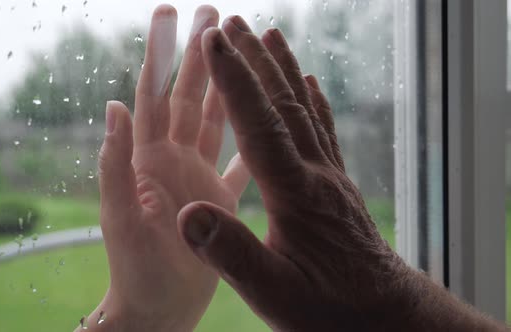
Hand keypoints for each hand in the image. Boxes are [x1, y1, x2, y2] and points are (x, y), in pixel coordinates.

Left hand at [79, 6, 248, 331]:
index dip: (161, 52)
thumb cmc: (134, 268)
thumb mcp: (121, 216)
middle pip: (188, 96)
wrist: (156, 306)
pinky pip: (236, 162)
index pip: (154, 94)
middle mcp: (173, 160)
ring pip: (213, 121)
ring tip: (237, 55)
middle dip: (199, 54)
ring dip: (225, 88)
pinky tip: (263, 123)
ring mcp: (196, 177)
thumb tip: (114, 104)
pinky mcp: (216, 198)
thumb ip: (116, 163)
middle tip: (213, 13)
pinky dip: (248, 141)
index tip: (170, 14)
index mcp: (149, 158)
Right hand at [177, 16, 414, 330]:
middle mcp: (317, 174)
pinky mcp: (338, 185)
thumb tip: (188, 215)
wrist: (385, 317)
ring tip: (270, 36)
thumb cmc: (329, 309)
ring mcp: (331, 176)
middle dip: (255, 61)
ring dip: (284, 70)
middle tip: (233, 24)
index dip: (236, 81)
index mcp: (296, 195)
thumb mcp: (274, 294)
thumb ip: (231, 253)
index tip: (215, 42)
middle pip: (285, 104)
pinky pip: (324, 130)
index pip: (261, 125)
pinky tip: (309, 84)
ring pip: (306, 110)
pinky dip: (312, 100)